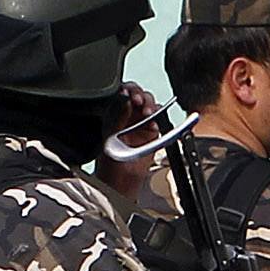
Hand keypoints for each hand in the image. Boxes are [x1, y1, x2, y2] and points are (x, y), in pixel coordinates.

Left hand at [98, 84, 163, 200]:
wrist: (120, 181)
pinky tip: (153, 124)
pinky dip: (159, 118)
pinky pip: (160, 119)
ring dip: (150, 105)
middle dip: (140, 95)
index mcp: (114, 113)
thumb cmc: (109, 161)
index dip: (128, 89)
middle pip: (138, 95)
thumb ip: (118, 115)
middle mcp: (128, 116)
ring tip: (148, 112)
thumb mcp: (110, 135)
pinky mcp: (152, 133)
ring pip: (150, 105)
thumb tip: (125, 98)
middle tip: (139, 100)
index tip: (129, 93)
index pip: (122, 92)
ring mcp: (141, 124)